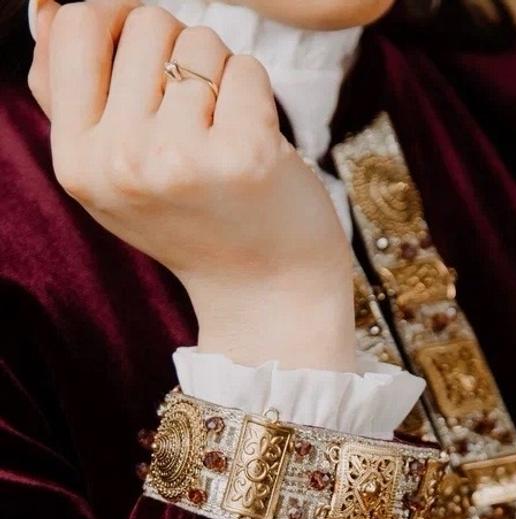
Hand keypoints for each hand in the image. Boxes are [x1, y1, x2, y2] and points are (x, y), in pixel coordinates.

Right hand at [27, 0, 356, 368]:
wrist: (265, 290)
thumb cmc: (192, 220)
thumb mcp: (109, 174)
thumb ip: (69, 94)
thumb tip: (46, 9)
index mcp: (75, 162)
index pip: (74, 26)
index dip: (115, 23)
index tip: (146, 56)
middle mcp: (121, 161)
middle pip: (144, 24)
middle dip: (176, 52)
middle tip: (193, 115)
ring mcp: (181, 159)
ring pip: (199, 42)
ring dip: (219, 74)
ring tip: (221, 134)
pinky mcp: (242, 155)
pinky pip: (246, 69)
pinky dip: (256, 95)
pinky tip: (254, 144)